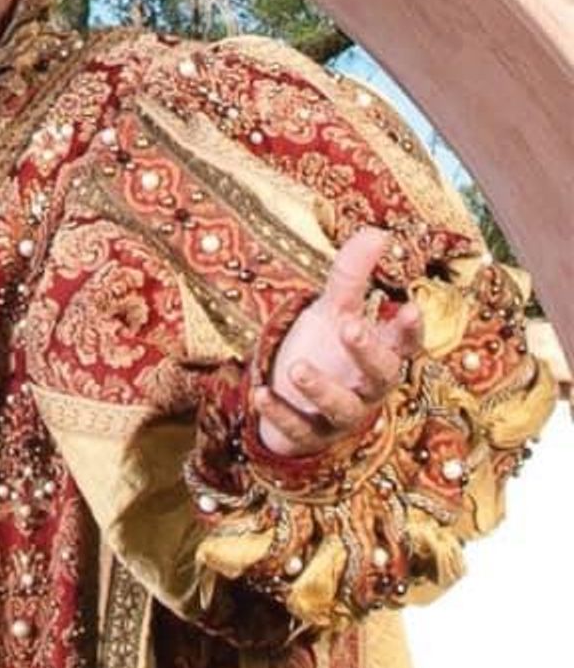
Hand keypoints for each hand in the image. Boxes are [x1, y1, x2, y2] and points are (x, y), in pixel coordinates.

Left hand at [255, 227, 423, 457]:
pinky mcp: (308, 435)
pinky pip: (298, 429)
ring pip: (342, 409)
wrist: (293, 401)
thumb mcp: (334, 311)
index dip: (410, 329)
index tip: (409, 307)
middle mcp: (367, 388)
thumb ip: (352, 276)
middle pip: (381, 375)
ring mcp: (339, 416)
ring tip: (296, 367)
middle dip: (367, 353)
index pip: (405, 344)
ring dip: (321, 389)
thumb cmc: (325, 351)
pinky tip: (258, 394)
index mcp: (380, 355)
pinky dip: (279, 414)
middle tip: (349, 327)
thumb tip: (377, 232)